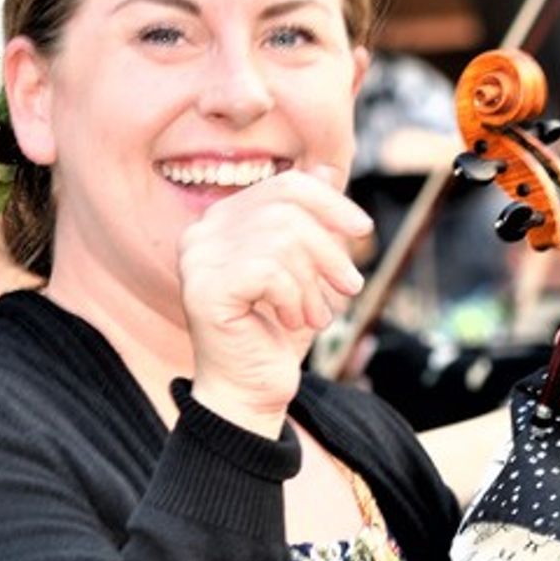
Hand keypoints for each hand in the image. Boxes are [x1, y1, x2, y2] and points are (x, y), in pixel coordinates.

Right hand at [179, 167, 372, 435]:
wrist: (251, 391)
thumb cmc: (277, 331)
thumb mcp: (306, 269)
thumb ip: (311, 221)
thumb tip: (328, 169)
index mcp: (222, 220)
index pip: (284, 186)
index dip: (331, 202)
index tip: (363, 231)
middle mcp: (201, 233)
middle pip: (287, 209)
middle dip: (329, 248)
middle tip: (350, 287)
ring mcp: (197, 259)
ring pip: (283, 239)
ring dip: (314, 282)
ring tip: (317, 314)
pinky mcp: (204, 289)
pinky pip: (270, 271)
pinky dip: (295, 298)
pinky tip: (292, 320)